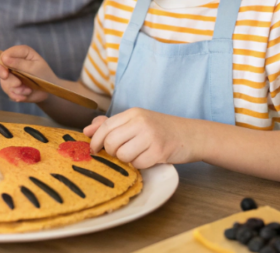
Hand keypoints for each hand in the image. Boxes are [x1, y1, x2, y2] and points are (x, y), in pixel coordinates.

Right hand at [0, 45, 55, 103]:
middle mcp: (13, 62)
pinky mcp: (10, 85)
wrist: (49, 91)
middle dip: (3, 75)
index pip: (5, 54)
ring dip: (16, 88)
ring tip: (28, 90)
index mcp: (21, 53)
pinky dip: (17, 95)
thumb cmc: (45, 75)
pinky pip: (8, 91)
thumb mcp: (35, 68)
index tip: (5, 73)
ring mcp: (10, 74)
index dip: (2, 62)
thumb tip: (4, 58)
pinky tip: (25, 95)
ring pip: (3, 81)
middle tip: (16, 83)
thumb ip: (20, 63)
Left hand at [83, 108, 197, 168]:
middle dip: (111, 152)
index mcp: (133, 113)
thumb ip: (112, 124)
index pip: (106, 126)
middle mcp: (141, 122)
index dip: (95, 140)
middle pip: (111, 142)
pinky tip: (147, 158)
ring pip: (122, 155)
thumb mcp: (137, 121)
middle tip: (120, 153)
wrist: (192, 135)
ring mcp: (151, 136)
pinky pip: (137, 164)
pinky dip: (139, 165)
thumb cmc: (161, 129)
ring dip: (126, 160)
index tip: (93, 150)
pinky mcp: (159, 152)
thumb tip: (87, 130)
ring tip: (136, 154)